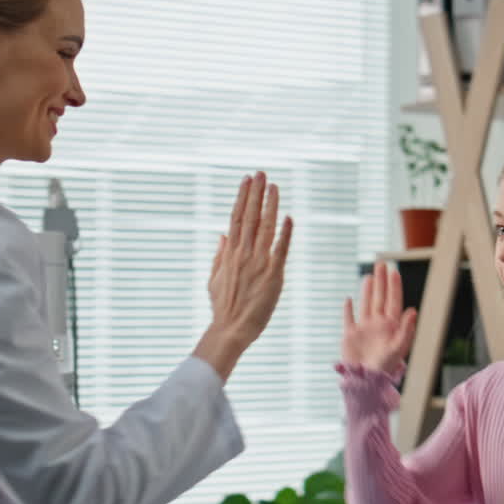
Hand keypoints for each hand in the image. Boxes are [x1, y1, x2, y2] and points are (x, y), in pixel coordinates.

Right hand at [195, 172, 292, 376]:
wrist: (231, 329)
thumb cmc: (223, 307)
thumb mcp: (214, 279)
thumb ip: (219, 255)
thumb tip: (222, 236)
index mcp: (230, 253)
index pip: (236, 218)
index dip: (242, 197)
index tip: (246, 181)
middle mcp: (244, 254)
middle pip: (250, 216)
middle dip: (256, 193)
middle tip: (261, 173)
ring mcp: (259, 263)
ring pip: (265, 227)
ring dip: (270, 205)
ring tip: (273, 186)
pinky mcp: (273, 275)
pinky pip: (281, 249)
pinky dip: (285, 232)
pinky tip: (289, 217)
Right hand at [341, 260, 416, 374]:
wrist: (365, 380)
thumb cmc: (384, 367)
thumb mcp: (399, 348)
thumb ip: (406, 329)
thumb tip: (412, 310)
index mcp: (391, 326)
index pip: (393, 301)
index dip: (394, 287)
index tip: (394, 272)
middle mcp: (378, 324)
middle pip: (380, 298)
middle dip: (381, 281)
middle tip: (381, 264)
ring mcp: (364, 328)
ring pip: (366, 304)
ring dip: (367, 290)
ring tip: (369, 276)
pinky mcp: (350, 335)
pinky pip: (349, 318)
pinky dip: (348, 309)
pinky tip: (348, 299)